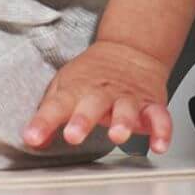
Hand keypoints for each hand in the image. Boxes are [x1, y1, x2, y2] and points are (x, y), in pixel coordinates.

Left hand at [21, 39, 172, 154]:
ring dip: (122, 122)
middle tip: (73, 135)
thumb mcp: (64, 88)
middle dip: (82, 120)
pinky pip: (159, 117)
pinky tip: (159, 145)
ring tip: (117, 135)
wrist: (129, 49)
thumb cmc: (92, 74)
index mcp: (77, 89)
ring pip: (126, 109)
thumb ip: (49, 115)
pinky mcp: (150, 104)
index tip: (32, 136)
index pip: (56, 105)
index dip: (43, 122)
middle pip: (92, 105)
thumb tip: (34, 140)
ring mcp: (128, 98)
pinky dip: (162, 131)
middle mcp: (102, 93)